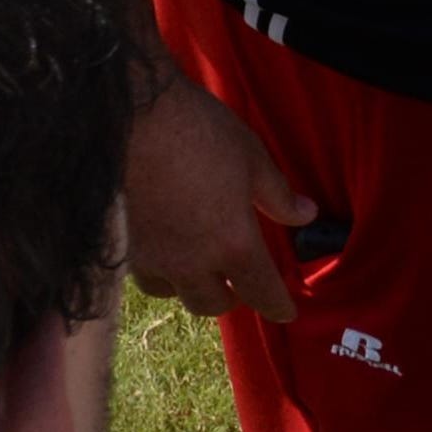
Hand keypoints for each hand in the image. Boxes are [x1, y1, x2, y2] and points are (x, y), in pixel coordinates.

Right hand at [122, 71, 317, 324]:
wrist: (133, 118)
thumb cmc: (199, 132)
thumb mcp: (252, 159)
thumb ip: (278, 195)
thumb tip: (305, 214)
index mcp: (234, 243)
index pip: (261, 291)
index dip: (277, 307)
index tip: (286, 313)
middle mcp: (193, 262)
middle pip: (213, 304)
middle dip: (231, 299)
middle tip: (240, 286)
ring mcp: (155, 257)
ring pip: (176, 294)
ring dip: (193, 290)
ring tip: (201, 272)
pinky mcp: (126, 245)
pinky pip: (146, 276)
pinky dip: (162, 275)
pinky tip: (167, 255)